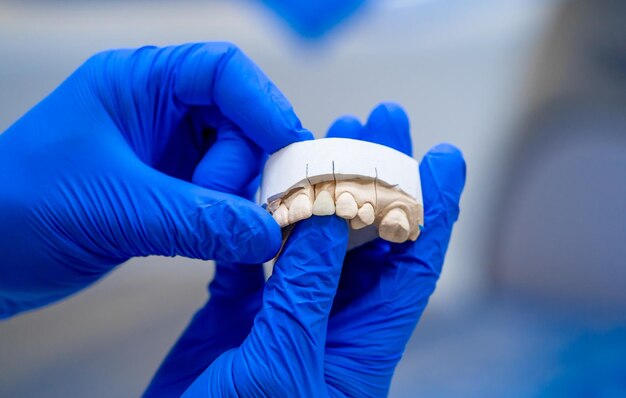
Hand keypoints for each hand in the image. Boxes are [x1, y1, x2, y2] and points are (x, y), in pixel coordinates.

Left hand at [0, 42, 311, 317]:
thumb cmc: (18, 208)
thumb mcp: (115, 206)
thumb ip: (198, 219)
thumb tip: (268, 232)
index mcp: (138, 84)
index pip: (221, 72)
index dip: (264, 105)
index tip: (290, 148)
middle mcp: (158, 113)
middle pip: (239, 120)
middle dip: (253, 164)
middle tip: (263, 208)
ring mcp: (165, 154)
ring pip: (235, 162)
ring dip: (244, 196)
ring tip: (242, 232)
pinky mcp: (168, 193)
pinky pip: (218, 197)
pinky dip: (231, 218)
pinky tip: (233, 241)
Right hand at [144, 103, 465, 396]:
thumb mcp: (283, 369)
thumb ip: (306, 291)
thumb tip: (329, 212)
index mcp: (360, 346)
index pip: (413, 265)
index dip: (433, 207)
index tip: (444, 155)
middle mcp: (328, 323)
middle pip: (365, 238)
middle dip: (375, 176)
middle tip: (376, 119)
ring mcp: (281, 317)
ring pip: (309, 240)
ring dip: (316, 190)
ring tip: (318, 135)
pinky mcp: (236, 316)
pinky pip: (253, 258)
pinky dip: (254, 222)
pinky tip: (254, 187)